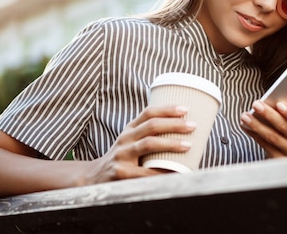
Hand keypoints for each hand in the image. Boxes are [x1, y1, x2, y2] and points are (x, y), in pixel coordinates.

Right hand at [78, 105, 194, 184]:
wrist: (93, 178)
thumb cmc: (122, 158)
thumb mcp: (131, 141)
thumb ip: (151, 135)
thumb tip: (185, 132)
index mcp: (130, 129)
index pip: (148, 112)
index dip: (167, 109)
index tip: (185, 109)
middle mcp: (125, 139)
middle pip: (151, 126)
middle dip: (174, 124)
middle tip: (193, 126)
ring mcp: (121, 155)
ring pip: (148, 144)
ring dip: (170, 143)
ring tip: (188, 145)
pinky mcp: (120, 173)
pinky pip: (144, 172)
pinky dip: (161, 172)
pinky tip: (174, 172)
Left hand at [240, 101, 286, 157]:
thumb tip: (269, 102)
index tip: (279, 104)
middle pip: (284, 127)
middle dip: (269, 114)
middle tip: (256, 104)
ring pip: (272, 137)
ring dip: (257, 125)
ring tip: (245, 116)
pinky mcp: (279, 160)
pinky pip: (265, 146)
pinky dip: (254, 135)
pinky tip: (245, 127)